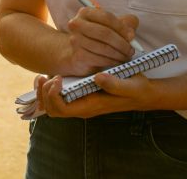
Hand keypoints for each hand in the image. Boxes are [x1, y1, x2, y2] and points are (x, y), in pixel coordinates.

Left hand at [36, 72, 154, 118]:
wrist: (142, 93)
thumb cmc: (136, 89)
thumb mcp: (131, 85)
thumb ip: (116, 84)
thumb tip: (98, 78)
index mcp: (90, 107)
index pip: (61, 109)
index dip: (54, 95)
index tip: (59, 78)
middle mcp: (82, 108)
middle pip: (51, 110)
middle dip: (44, 94)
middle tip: (48, 76)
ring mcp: (80, 103)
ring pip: (51, 106)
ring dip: (44, 92)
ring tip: (45, 76)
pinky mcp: (80, 96)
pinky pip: (58, 99)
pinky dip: (50, 89)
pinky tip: (54, 76)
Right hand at [63, 7, 138, 75]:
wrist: (79, 53)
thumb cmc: (97, 37)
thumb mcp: (111, 26)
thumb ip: (125, 23)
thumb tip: (131, 31)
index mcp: (85, 12)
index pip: (107, 17)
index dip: (122, 27)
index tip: (132, 36)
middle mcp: (77, 24)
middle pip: (105, 33)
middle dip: (122, 43)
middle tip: (131, 50)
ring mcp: (75, 40)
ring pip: (103, 48)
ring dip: (119, 54)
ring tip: (126, 56)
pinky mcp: (77, 55)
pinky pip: (99, 59)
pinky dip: (112, 62)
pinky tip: (117, 62)